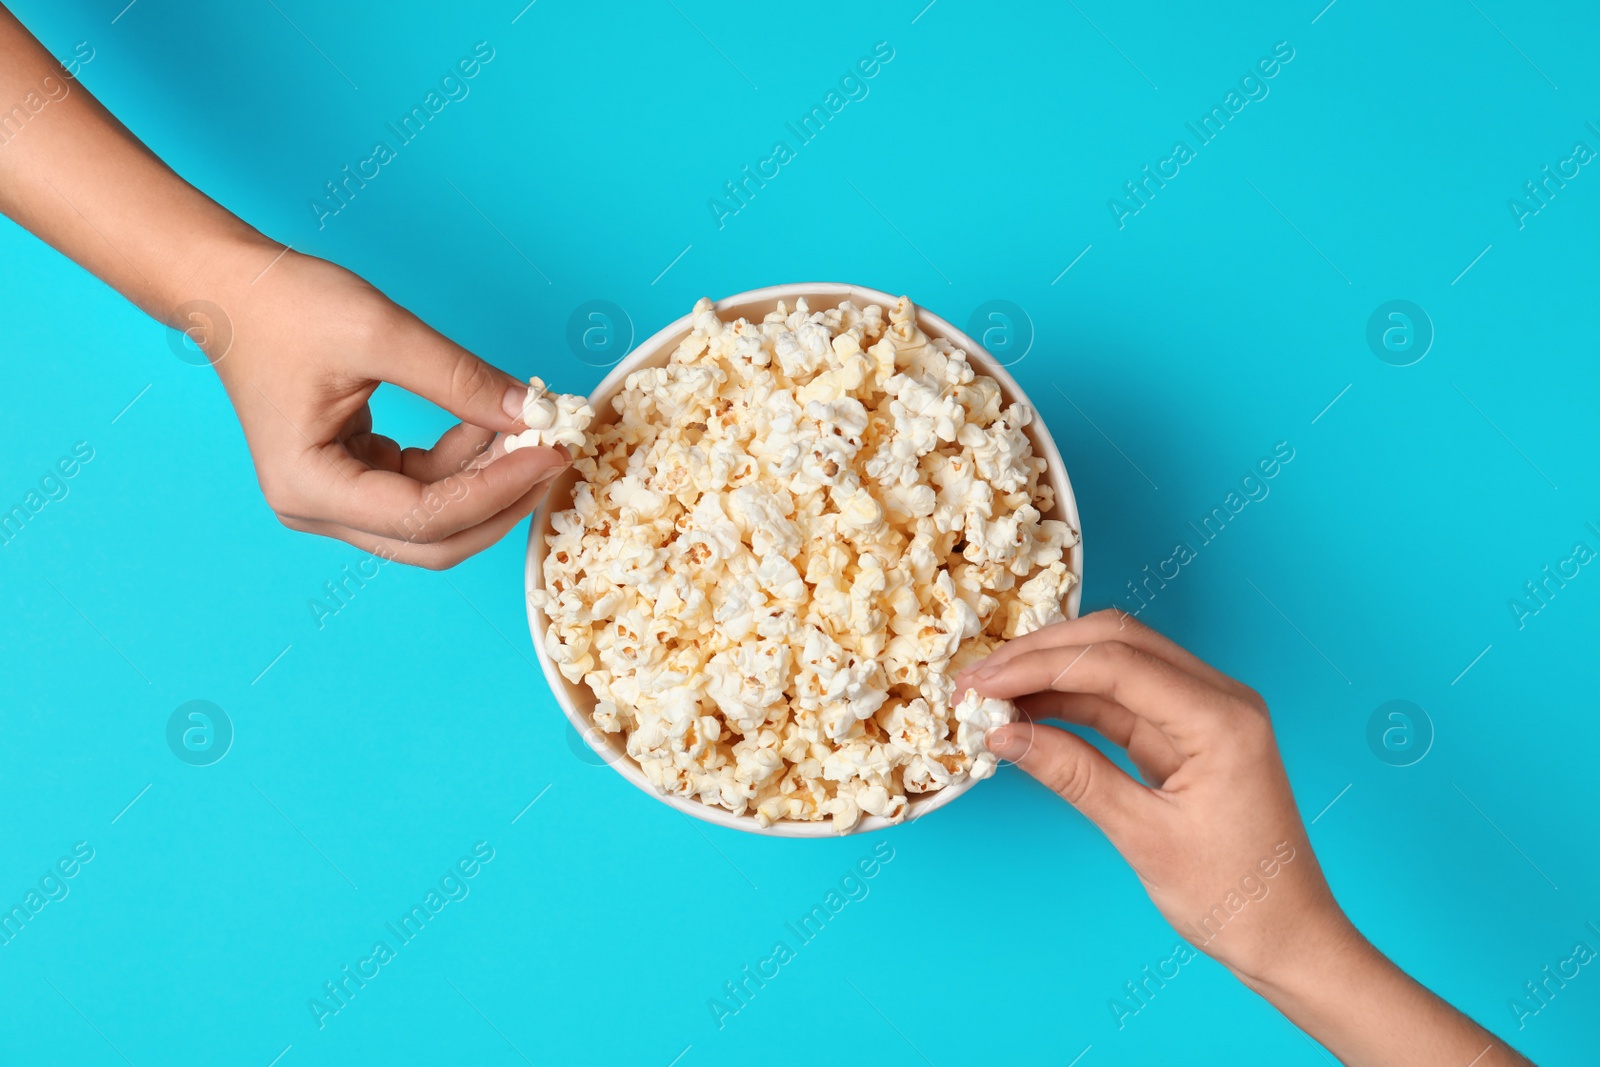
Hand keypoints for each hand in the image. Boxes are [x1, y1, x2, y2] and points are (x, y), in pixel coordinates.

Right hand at [199, 245, 567, 567]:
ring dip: (486, 479)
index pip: (426, 516)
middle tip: (554, 457)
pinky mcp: (353, 479)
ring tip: (526, 427)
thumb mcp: (381, 331)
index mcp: (308, 487)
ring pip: (435, 519)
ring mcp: (333, 499)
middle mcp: (316, 509)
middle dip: (500, 502)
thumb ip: (460, 379)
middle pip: (434, 540)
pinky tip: (488, 421)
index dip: (497, 490)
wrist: (233, 290)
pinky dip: (463, 461)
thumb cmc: (287, 305)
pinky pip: (424, 489)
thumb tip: (533, 415)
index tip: (550, 454)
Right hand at [959, 610, 1533, 1066]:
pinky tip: (1026, 715)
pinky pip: (1120, 699)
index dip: (1039, 664)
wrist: (1287, 936)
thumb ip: (1073, 775)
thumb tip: (1003, 734)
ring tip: (988, 697)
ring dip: (1050, 674)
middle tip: (974, 682)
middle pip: (1115, 641)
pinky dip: (1070, 701)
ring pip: (1114, 662)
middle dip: (1039, 655)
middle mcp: (1218, 697)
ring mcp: (1203, 711)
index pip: (1115, 662)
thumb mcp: (1143, 837)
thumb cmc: (1232, 897)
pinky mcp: (1186, 732)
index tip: (980, 682)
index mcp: (1221, 718)